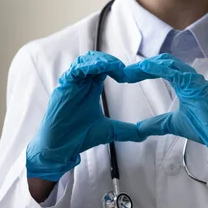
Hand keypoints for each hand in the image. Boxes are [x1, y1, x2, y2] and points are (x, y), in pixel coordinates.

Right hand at [26, 52, 146, 181]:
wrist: (61, 148)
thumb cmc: (80, 137)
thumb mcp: (111, 131)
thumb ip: (129, 131)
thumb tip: (146, 134)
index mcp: (92, 88)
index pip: (106, 68)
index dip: (119, 68)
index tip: (132, 77)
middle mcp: (82, 82)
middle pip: (96, 59)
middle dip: (111, 61)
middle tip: (125, 71)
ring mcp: (72, 83)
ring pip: (86, 61)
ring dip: (102, 61)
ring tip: (116, 69)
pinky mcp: (63, 87)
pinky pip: (75, 70)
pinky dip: (88, 67)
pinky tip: (100, 70)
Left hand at [125, 54, 207, 174]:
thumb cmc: (204, 127)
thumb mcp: (172, 124)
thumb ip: (156, 124)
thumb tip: (139, 129)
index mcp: (183, 83)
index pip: (161, 69)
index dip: (144, 70)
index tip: (128, 76)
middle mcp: (188, 78)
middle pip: (163, 62)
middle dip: (143, 65)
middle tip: (126, 72)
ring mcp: (193, 79)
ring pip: (168, 62)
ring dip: (148, 65)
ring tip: (132, 70)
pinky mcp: (195, 85)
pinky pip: (175, 71)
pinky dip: (159, 68)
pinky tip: (146, 69)